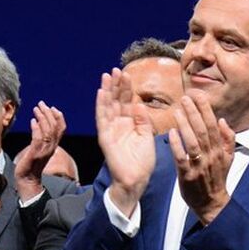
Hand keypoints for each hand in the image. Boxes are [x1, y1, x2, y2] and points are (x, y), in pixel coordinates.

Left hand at [13, 101, 66, 198]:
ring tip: (36, 109)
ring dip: (42, 118)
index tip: (53, 108)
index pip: (61, 129)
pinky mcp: (35, 154)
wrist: (27, 180)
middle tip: (41, 104)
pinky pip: (38, 139)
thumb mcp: (38, 148)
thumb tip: (36, 122)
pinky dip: (36, 129)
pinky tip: (32, 121)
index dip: (59, 117)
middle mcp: (51, 148)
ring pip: (48, 131)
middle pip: (55, 127)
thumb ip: (40, 137)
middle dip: (49, 113)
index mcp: (53, 146)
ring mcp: (44, 151)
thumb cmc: (31, 164)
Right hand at [96, 68, 155, 215]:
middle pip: (116, 100)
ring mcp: (110, 129)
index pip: (127, 102)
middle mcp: (118, 124)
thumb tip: (139, 103)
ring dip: (107, 90)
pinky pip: (102, 118)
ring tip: (106, 76)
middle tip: (115, 70)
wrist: (136, 179)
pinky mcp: (105, 136)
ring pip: (107, 105)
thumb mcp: (147, 137)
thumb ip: (143, 120)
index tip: (126, 74)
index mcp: (130, 123)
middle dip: (116, 85)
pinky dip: (101, 105)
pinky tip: (101, 93)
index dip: (127, 88)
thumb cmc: (142, 161)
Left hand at [170, 93, 234, 224]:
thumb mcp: (228, 159)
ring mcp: (200, 166)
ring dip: (185, 125)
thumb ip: (227, 139)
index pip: (214, 125)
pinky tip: (171, 132)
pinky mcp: (187, 175)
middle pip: (204, 130)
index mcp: (220, 150)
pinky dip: (177, 145)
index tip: (198, 94)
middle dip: (195, 112)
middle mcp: (211, 156)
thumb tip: (223, 120)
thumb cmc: (216, 178)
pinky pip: (182, 158)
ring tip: (177, 110)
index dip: (206, 109)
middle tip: (185, 97)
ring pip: (193, 142)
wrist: (212, 204)